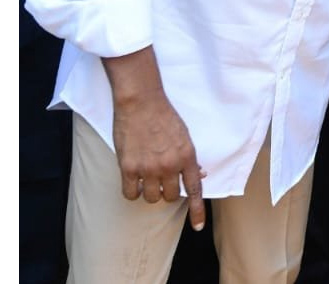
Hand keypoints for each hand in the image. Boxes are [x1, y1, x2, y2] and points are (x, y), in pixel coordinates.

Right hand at [111, 88, 206, 229]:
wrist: (141, 102)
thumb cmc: (163, 116)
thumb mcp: (184, 136)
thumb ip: (189, 158)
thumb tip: (199, 175)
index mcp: (187, 156)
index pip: (195, 189)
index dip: (198, 210)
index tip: (198, 226)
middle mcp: (169, 165)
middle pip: (171, 197)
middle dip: (167, 191)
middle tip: (162, 179)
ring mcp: (148, 168)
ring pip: (151, 198)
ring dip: (150, 191)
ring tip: (147, 176)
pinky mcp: (129, 167)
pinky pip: (130, 194)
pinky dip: (132, 190)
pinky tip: (133, 180)